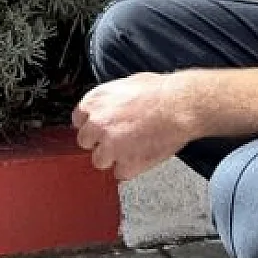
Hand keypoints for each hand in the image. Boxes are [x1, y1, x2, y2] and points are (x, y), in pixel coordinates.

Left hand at [72, 72, 196, 181]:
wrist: (179, 106)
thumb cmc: (159, 92)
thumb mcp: (126, 84)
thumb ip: (111, 99)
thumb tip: (109, 106)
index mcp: (95, 101)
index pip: (78, 120)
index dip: (91, 125)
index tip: (98, 128)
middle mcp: (97, 124)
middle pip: (85, 142)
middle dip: (99, 141)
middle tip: (116, 138)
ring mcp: (110, 146)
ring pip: (99, 161)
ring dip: (112, 158)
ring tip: (129, 150)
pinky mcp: (127, 163)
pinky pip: (120, 174)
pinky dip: (129, 169)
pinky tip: (139, 158)